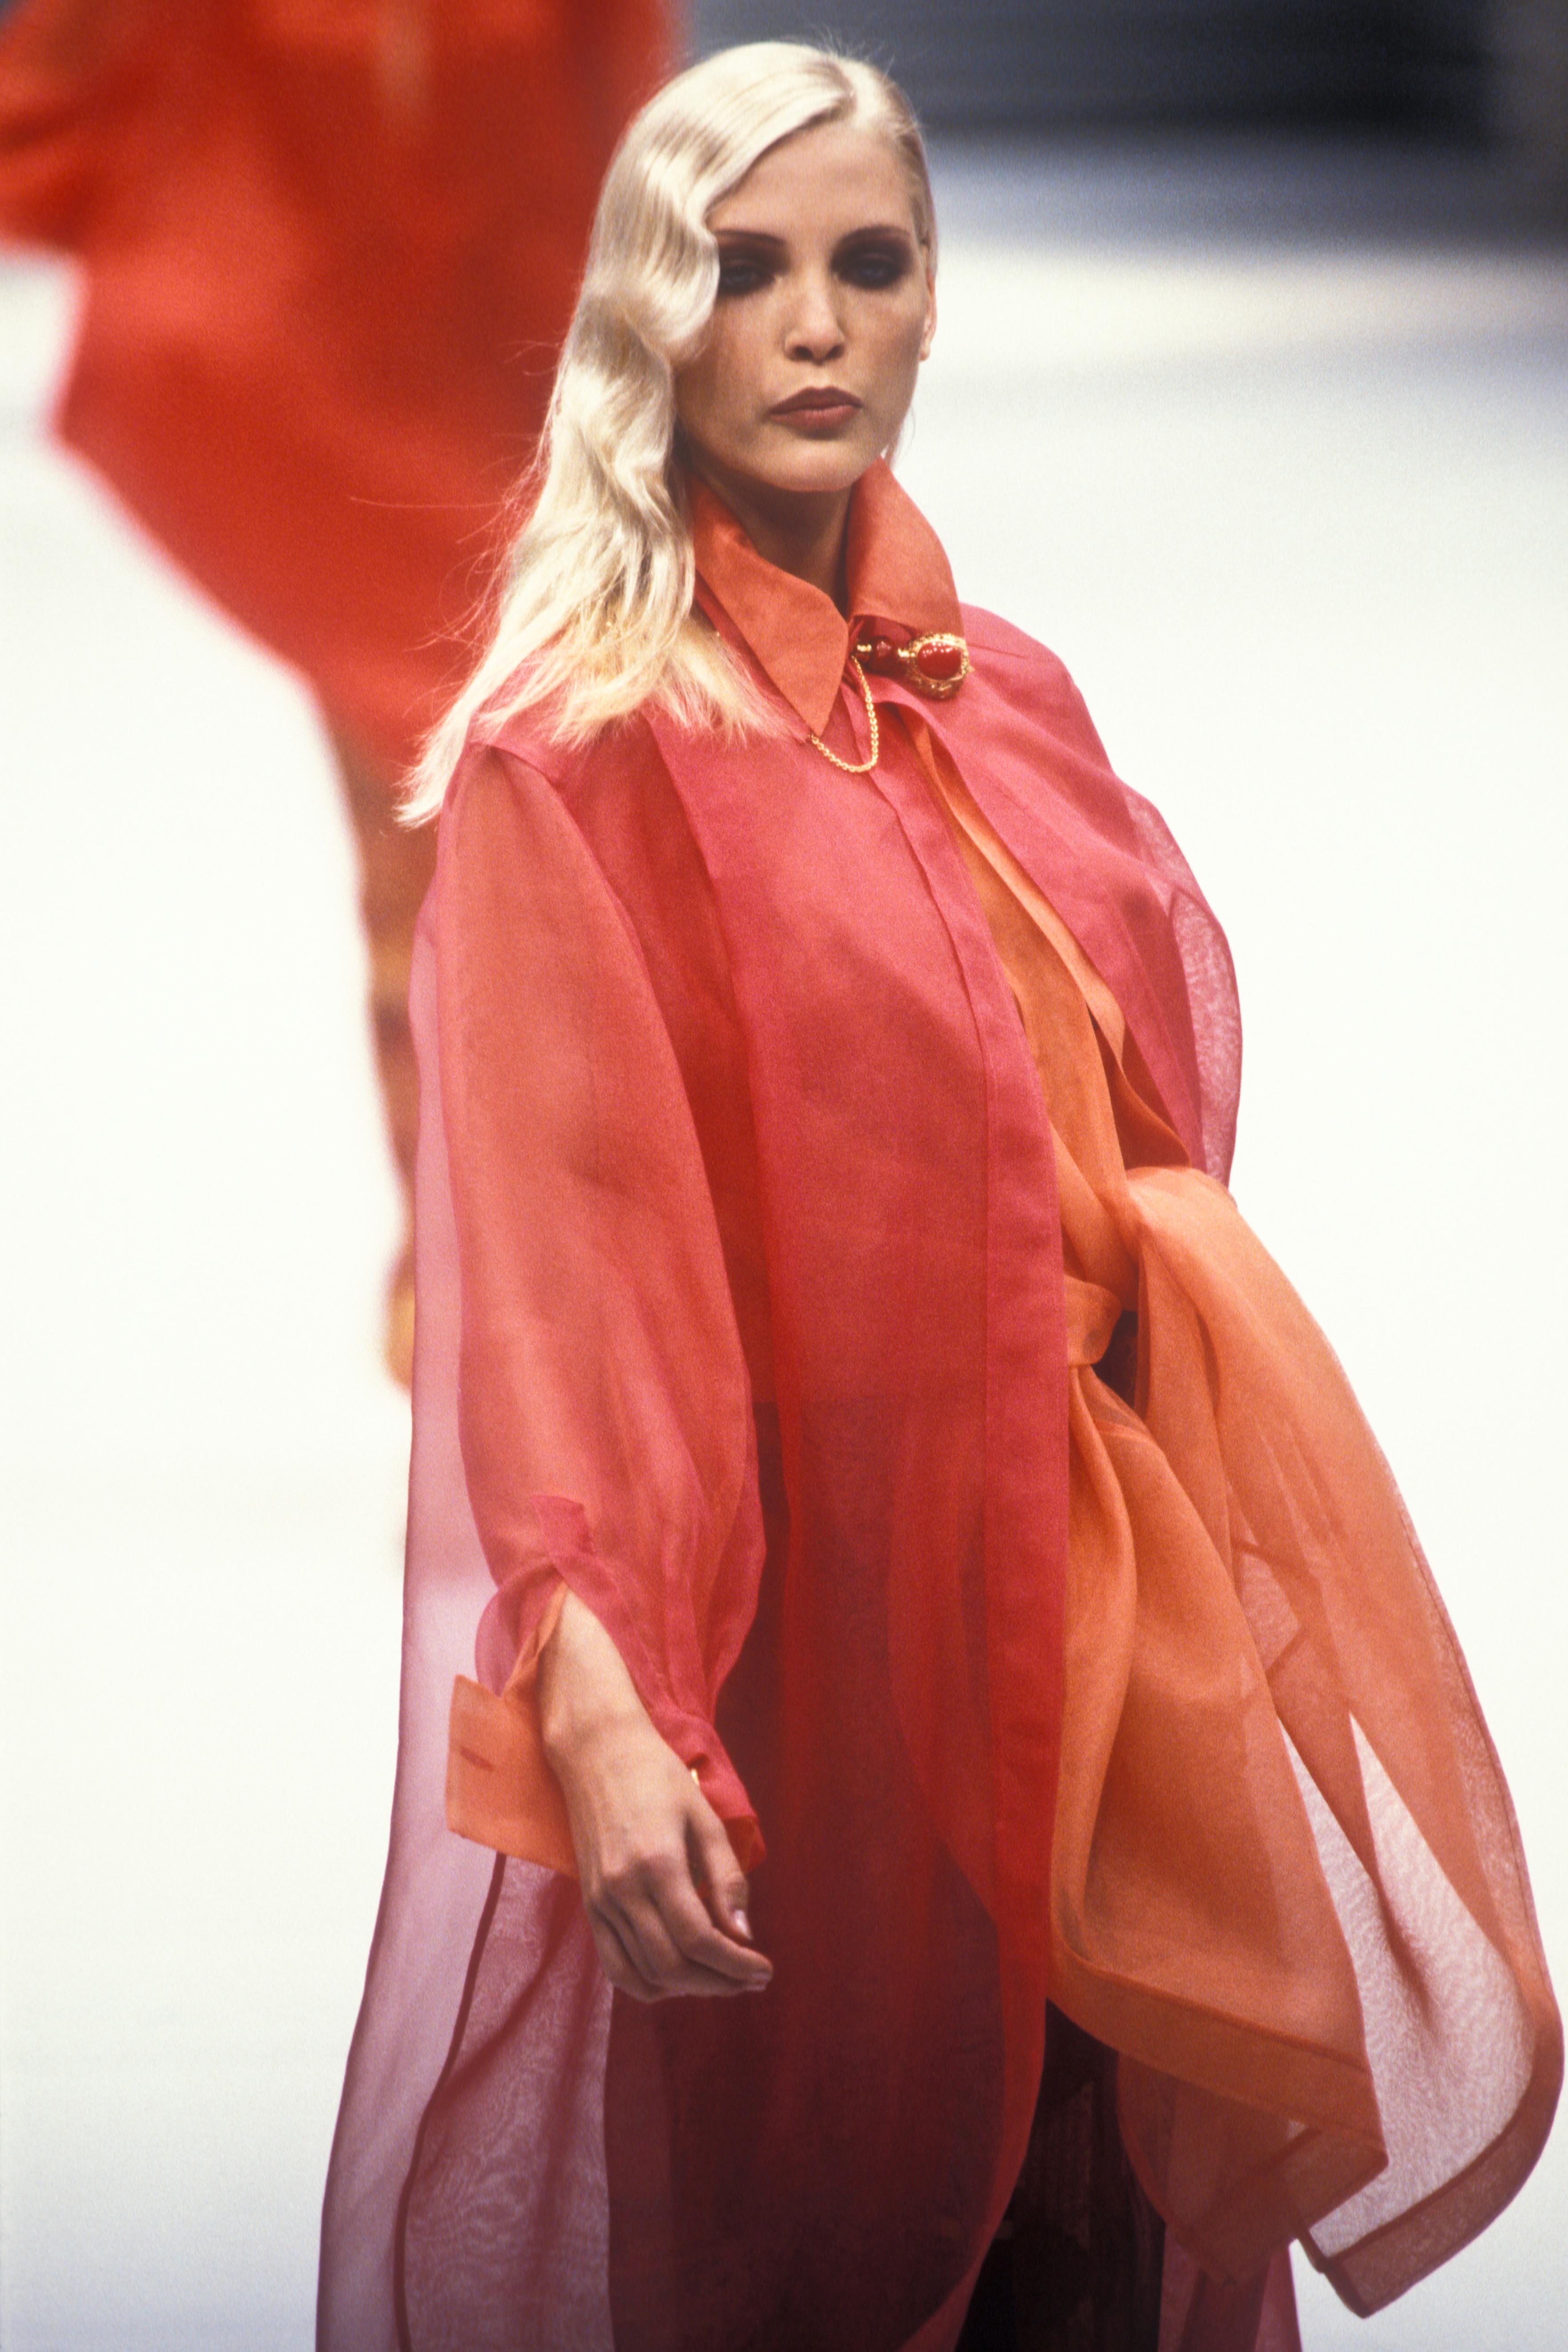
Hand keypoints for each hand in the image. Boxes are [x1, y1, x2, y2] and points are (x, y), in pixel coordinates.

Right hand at [537, 1589, 772, 2001]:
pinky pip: (616, 1966)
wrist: (596, 1753)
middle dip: (719, 1982)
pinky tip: (679, 1974)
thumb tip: (745, 1936)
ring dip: (688, 1988)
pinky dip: (649, 1983)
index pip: (699, 1939)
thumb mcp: (705, 1817)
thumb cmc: (658, 1777)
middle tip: (750, 1978)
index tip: (765, 1970)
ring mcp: (600, 1902)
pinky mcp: (589, 1906)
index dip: (736, 1964)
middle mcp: (622, 1890)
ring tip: (721, 1977)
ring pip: (644, 1974)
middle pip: (673, 1965)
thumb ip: (726, 1878)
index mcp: (657, 1863)